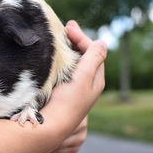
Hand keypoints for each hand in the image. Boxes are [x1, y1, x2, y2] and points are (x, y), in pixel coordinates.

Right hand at [48, 20, 105, 152]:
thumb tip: (102, 42)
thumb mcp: (83, 78)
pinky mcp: (60, 90)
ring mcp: (73, 87)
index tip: (67, 27)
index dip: (81, 37)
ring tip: (58, 38)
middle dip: (75, 40)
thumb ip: (93, 58)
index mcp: (95, 79)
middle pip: (84, 55)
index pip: (93, 51)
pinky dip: (59, 59)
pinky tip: (51, 55)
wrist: (49, 126)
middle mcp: (86, 83)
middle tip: (64, 27)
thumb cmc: (67, 103)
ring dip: (66, 49)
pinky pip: (63, 69)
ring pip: (73, 61)